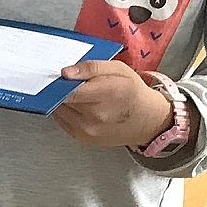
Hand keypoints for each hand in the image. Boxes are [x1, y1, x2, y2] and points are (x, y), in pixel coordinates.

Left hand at [53, 61, 173, 148]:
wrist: (146, 120)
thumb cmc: (133, 92)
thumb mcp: (118, 69)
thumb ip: (91, 67)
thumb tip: (66, 72)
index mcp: (108, 94)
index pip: (70, 90)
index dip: (61, 81)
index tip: (62, 75)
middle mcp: (96, 116)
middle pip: (62, 100)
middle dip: (63, 89)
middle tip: (73, 83)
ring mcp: (88, 131)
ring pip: (59, 110)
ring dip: (63, 101)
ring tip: (81, 96)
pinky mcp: (83, 139)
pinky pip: (63, 121)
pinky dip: (66, 112)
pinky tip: (80, 106)